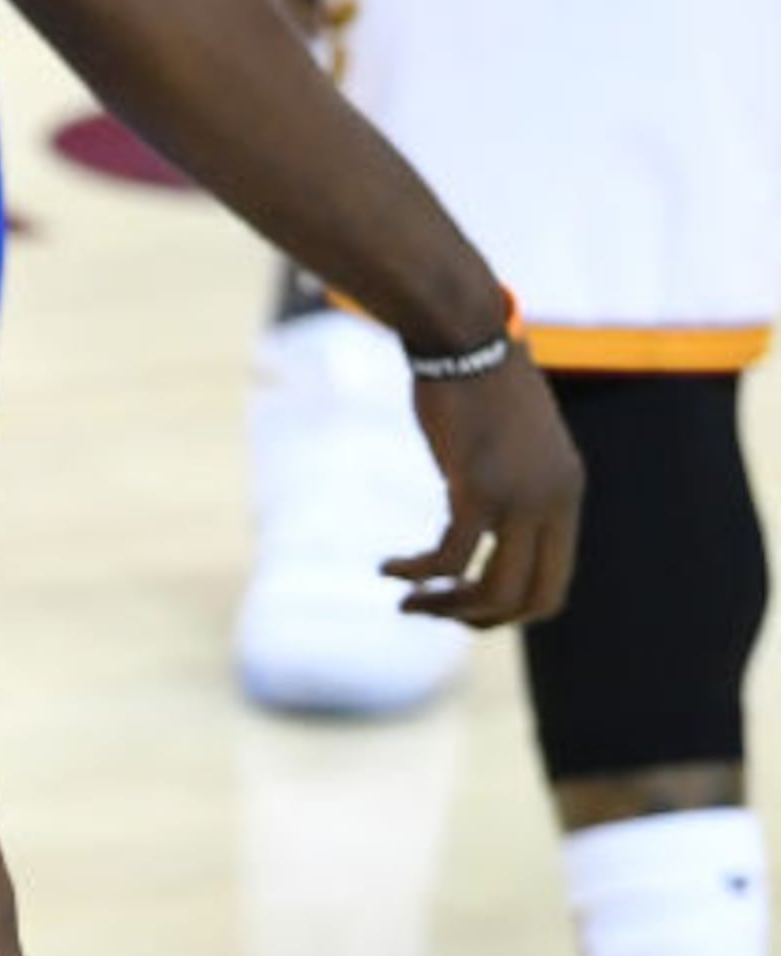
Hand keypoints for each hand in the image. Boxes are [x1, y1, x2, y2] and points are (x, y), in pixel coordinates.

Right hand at [391, 353, 580, 626]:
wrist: (464, 336)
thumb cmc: (476, 381)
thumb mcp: (508, 443)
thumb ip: (508, 484)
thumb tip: (482, 519)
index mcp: (566, 494)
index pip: (555, 583)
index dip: (508, 610)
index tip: (462, 601)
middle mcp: (552, 502)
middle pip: (531, 599)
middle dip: (480, 619)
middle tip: (434, 610)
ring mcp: (519, 497)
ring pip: (493, 589)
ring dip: (445, 606)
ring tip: (408, 600)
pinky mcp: (477, 488)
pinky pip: (451, 559)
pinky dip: (417, 574)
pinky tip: (389, 568)